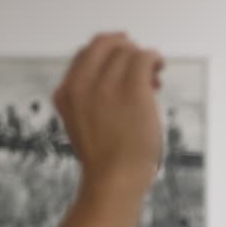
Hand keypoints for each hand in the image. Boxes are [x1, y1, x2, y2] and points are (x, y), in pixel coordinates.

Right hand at [53, 33, 163, 195]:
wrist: (114, 179)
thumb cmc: (105, 162)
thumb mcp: (81, 127)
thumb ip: (89, 103)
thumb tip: (116, 87)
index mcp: (66, 93)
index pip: (84, 55)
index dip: (106, 51)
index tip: (122, 55)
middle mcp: (82, 84)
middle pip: (104, 47)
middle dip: (124, 49)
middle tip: (141, 61)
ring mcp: (106, 85)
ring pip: (126, 52)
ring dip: (143, 57)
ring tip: (154, 75)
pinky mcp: (131, 89)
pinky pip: (144, 58)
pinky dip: (154, 58)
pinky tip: (159, 66)